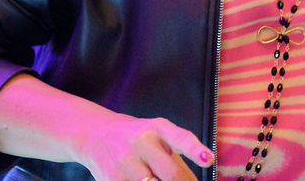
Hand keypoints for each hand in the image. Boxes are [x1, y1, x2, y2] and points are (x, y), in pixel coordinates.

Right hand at [79, 110, 212, 180]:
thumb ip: (176, 158)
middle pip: (171, 174)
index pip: (180, 138)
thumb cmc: (138, 139)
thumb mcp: (158, 137)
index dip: (195, 150)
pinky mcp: (112, 179)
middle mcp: (142, 142)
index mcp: (158, 129)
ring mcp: (125, 162)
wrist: (96, 134)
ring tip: (158, 179)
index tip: (208, 159)